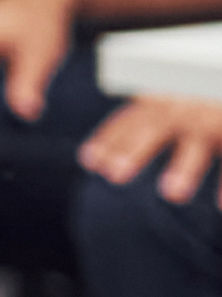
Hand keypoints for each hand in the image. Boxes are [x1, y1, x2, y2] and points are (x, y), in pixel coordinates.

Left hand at [88, 96, 221, 202]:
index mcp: (164, 100)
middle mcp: (186, 110)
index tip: (89, 162)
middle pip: (155, 129)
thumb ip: (150, 116)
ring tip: (171, 194)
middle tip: (113, 175)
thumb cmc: (203, 89)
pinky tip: (220, 207)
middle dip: (133, 150)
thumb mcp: (172, 95)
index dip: (110, 139)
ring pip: (197, 147)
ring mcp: (212, 122)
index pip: (132, 120)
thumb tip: (106, 148)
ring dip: (184, 169)